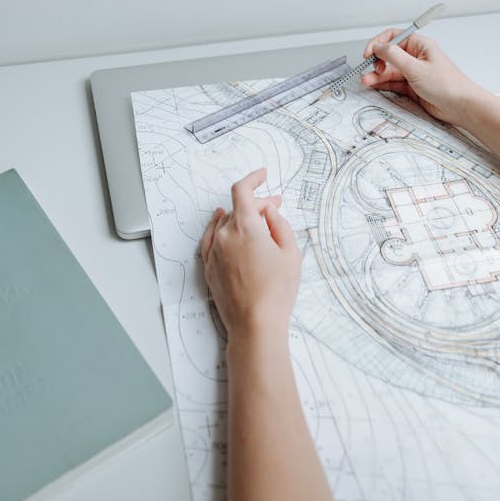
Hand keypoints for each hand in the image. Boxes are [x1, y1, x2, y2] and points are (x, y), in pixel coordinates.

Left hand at [201, 169, 300, 340]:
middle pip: (238, 209)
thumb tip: (268, 210)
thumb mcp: (290, 252)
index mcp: (245, 226)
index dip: (253, 178)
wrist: (255, 325)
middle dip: (257, 205)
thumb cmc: (276, 291)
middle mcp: (224, 235)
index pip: (242, 190)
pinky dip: (219, 227)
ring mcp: (214, 251)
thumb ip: (278, 223)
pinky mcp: (209, 267)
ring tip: (258, 222)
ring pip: (226, 224)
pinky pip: (212, 238)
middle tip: (275, 208)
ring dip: (241, 218)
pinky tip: (221, 222)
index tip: (263, 175)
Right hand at [360, 30, 482, 126]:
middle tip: (367, 70)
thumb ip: (394, 56)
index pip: (393, 37)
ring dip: (377, 75)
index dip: (378, 43)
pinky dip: (383, 84)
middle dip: (376, 62)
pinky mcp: (413, 86)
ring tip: (366, 81)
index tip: (369, 53)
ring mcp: (414, 72)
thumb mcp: (416, 68)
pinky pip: (394, 82)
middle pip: (389, 55)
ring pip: (390, 70)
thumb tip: (378, 47)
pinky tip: (375, 85)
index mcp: (419, 45)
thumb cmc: (448, 85)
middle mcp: (416, 57)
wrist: (461, 106)